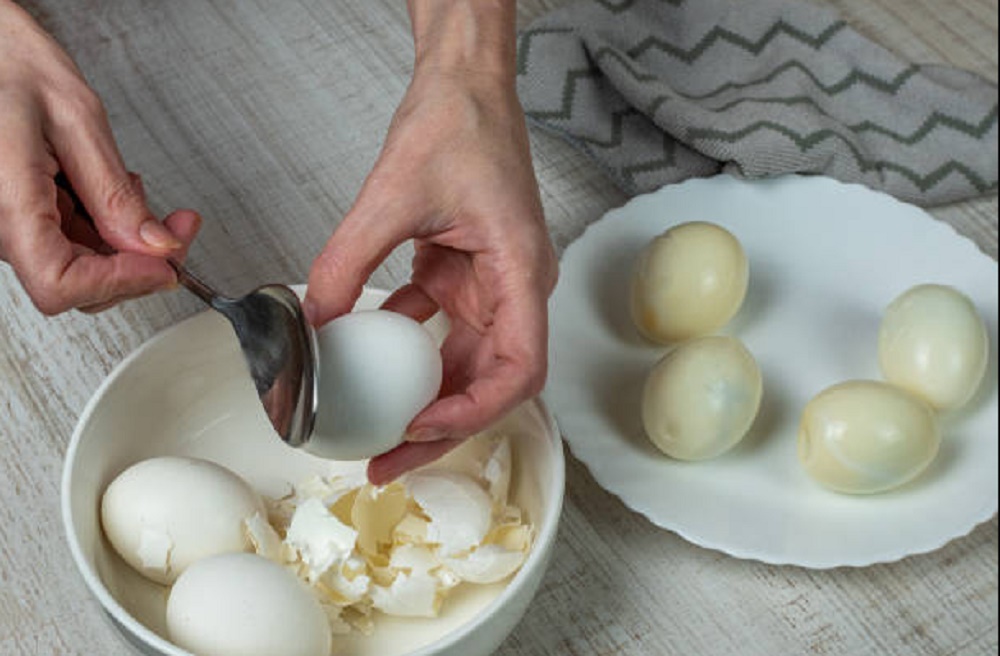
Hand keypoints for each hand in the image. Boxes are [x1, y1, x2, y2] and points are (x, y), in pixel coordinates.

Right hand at [0, 1, 198, 314]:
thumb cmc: (13, 67)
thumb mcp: (78, 121)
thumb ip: (115, 193)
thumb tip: (158, 247)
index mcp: (7, 199)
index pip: (60, 282)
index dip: (120, 282)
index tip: (165, 264)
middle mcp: (0, 222)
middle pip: (77, 282)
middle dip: (139, 260)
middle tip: (179, 228)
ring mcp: (9, 225)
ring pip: (80, 266)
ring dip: (125, 241)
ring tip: (133, 188)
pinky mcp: (23, 220)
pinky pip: (71, 243)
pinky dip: (107, 226)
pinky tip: (111, 189)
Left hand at [305, 6, 557, 483]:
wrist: (463, 88)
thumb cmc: (459, 125)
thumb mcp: (392, 194)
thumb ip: (348, 262)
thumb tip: (316, 322)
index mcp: (520, 272)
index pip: (520, 369)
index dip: (474, 411)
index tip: (419, 426)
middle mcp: (516, 289)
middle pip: (490, 383)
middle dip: (441, 429)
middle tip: (386, 462)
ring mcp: (491, 285)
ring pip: (464, 365)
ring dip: (423, 400)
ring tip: (377, 432)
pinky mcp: (464, 276)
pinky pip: (439, 331)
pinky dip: (405, 351)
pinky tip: (366, 358)